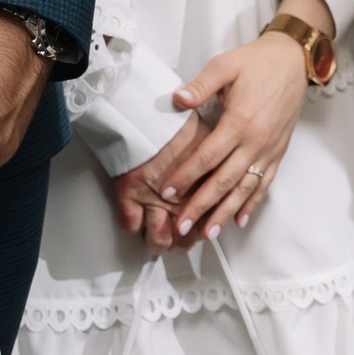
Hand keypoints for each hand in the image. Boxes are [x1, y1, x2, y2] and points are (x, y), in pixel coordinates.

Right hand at [113, 116, 208, 249]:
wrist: (149, 110)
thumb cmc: (179, 124)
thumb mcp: (210, 145)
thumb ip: (215, 169)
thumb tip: (224, 183)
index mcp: (204, 187)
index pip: (209, 222)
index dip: (205, 231)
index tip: (202, 231)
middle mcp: (181, 199)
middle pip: (183, 240)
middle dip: (181, 244)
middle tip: (177, 238)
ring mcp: (154, 199)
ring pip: (157, 240)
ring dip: (157, 242)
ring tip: (157, 240)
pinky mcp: (129, 193)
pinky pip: (128, 223)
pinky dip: (132, 225)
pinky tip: (137, 220)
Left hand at [150, 30, 312, 245]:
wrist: (294, 61)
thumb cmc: (257, 62)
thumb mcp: (225, 65)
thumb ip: (201, 84)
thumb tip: (176, 99)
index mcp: (241, 121)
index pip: (208, 156)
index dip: (186, 176)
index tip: (166, 192)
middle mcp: (257, 141)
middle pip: (225, 180)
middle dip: (202, 205)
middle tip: (182, 226)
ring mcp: (270, 149)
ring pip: (246, 188)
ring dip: (226, 212)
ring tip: (209, 233)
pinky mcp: (279, 151)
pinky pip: (265, 182)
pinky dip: (253, 203)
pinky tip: (240, 219)